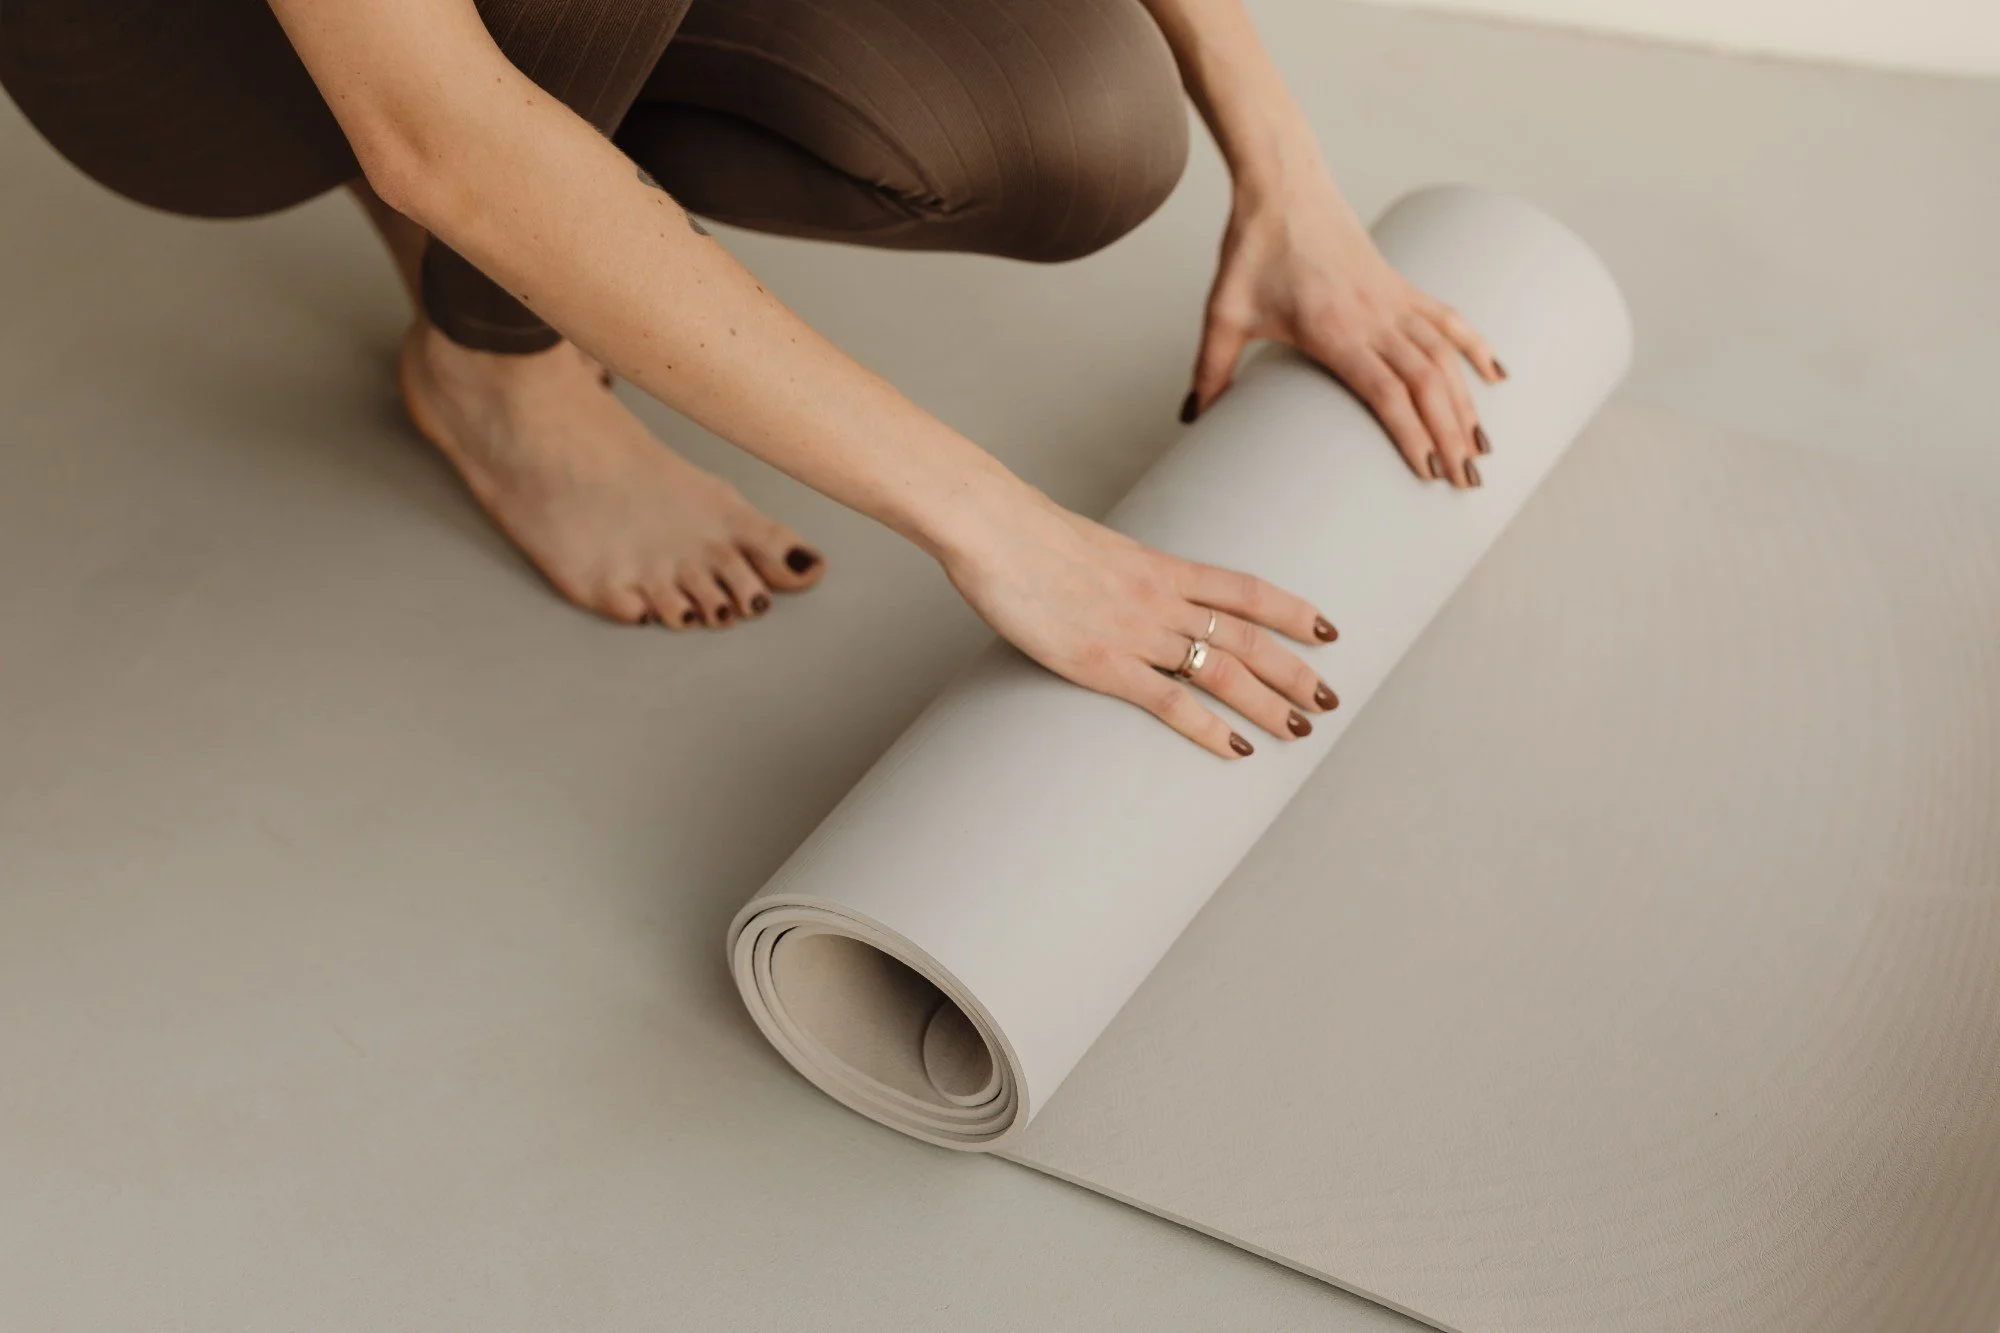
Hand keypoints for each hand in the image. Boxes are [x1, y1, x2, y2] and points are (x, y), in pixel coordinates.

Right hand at [939, 483, 1339, 756]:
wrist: (994, 527)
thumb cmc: (1027, 535)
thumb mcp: (1090, 547)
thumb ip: (1119, 573)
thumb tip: (1123, 588)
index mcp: (1160, 566)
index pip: (1245, 590)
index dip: (1291, 612)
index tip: (1327, 630)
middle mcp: (1161, 599)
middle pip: (1248, 637)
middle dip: (1295, 670)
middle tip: (1329, 699)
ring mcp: (1136, 632)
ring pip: (1223, 671)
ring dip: (1268, 704)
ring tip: (1299, 731)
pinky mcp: (1103, 663)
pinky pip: (1171, 702)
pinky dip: (1210, 729)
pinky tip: (1236, 750)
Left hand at [1186, 162, 1505, 487]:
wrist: (1282, 187)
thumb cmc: (1252, 250)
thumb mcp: (1222, 314)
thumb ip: (1209, 370)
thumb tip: (1193, 419)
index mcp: (1334, 329)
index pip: (1385, 390)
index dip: (1411, 432)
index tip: (1428, 471)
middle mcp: (1374, 316)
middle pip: (1426, 383)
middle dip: (1451, 434)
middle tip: (1467, 480)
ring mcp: (1393, 299)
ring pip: (1445, 356)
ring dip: (1468, 403)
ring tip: (1484, 446)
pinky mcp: (1400, 285)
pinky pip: (1448, 318)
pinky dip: (1477, 346)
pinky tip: (1498, 375)